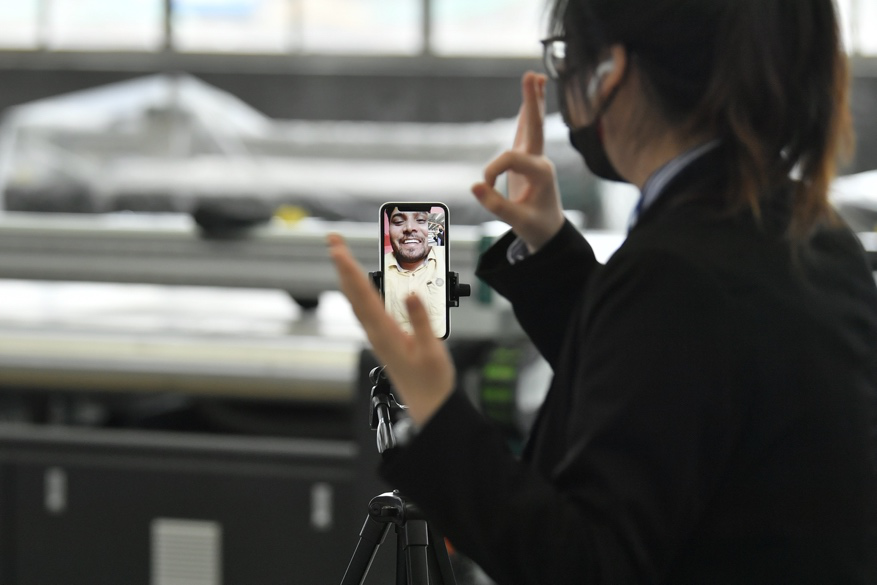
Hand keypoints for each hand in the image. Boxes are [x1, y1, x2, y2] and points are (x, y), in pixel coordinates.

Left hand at [327, 233, 455, 426]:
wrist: (429, 406)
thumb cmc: (432, 382)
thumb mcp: (433, 349)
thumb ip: (421, 320)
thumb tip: (410, 294)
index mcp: (385, 332)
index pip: (363, 293)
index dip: (349, 268)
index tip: (337, 249)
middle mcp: (375, 333)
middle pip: (353, 292)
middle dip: (342, 265)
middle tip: (333, 241)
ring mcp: (377, 336)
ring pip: (356, 300)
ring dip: (348, 276)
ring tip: (342, 256)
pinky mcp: (382, 338)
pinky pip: (365, 309)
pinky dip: (359, 291)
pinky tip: (360, 286)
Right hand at [472, 71, 564, 252]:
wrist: (550, 233)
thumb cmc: (536, 227)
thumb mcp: (516, 220)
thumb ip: (495, 204)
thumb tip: (475, 186)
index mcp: (541, 172)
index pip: (509, 158)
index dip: (492, 171)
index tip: (486, 189)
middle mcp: (541, 161)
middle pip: (534, 126)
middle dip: (531, 102)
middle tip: (532, 76)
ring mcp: (535, 159)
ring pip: (532, 125)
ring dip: (532, 101)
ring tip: (535, 77)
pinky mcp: (528, 161)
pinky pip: (525, 133)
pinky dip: (526, 115)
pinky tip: (530, 99)